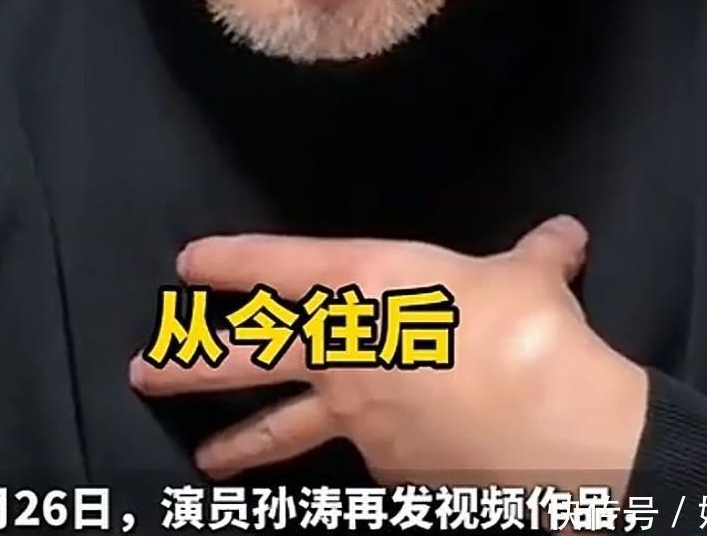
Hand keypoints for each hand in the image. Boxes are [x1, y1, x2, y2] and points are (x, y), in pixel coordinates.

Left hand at [129, 220, 648, 490]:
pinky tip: (370, 471)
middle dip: (191, 362)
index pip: (281, 267)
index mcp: (368, 285)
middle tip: (141, 369)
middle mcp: (347, 351)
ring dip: (237, 443)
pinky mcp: (385, 471)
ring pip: (283, 430)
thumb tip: (565, 235)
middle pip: (250, 357)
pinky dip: (361, 466)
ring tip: (202, 461)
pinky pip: (362, 463)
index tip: (189, 264)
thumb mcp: (532, 277)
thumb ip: (536, 257)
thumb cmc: (530, 329)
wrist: (552, 428)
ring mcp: (359, 418)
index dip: (232, 262)